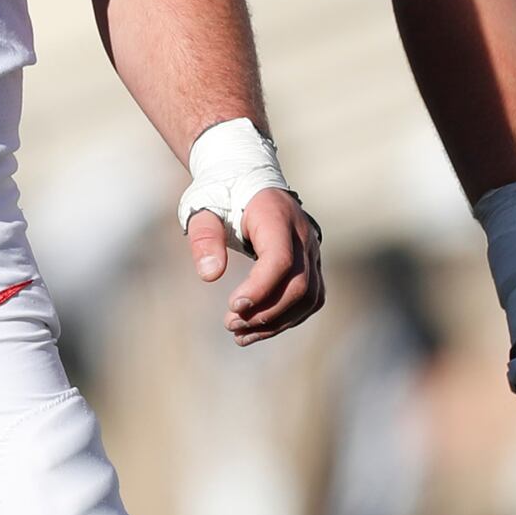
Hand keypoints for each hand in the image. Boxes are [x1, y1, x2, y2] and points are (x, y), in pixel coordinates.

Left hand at [176, 122, 319, 342]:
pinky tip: (258, 329)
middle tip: (230, 325)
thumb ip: (204, 239)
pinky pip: (311, 298)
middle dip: (265, 312)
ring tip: (240, 335)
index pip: (280, 260)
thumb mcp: (203, 209)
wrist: (248, 180)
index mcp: (276, 216)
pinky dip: (288, 318)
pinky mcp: (313, 264)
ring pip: (309, 296)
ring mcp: (312, 250)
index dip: (260, 289)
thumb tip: (210, 276)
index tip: (233, 307)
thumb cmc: (222, 195)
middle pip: (299, 284)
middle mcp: (302, 234)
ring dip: (277, 322)